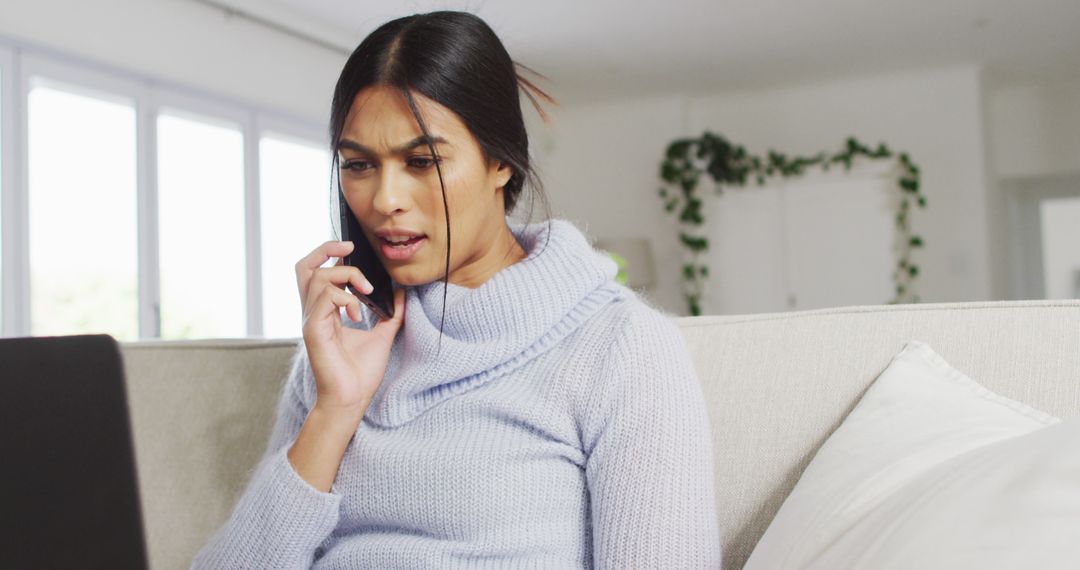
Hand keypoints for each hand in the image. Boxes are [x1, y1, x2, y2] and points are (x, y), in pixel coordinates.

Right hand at [294, 240, 405, 417]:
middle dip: (325, 249)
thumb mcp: (382, 336)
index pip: (315, 271)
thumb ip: (390, 314)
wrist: (352, 399)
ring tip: (366, 293)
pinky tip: (358, 315)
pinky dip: (345, 299)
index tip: (353, 250)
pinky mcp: (313, 330)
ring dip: (347, 277)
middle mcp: (313, 312)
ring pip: (318, 277)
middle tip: (350, 248)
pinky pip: (325, 298)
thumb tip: (402, 294)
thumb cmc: (360, 373)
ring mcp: (311, 320)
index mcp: (325, 311)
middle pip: (305, 267)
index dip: (329, 253)